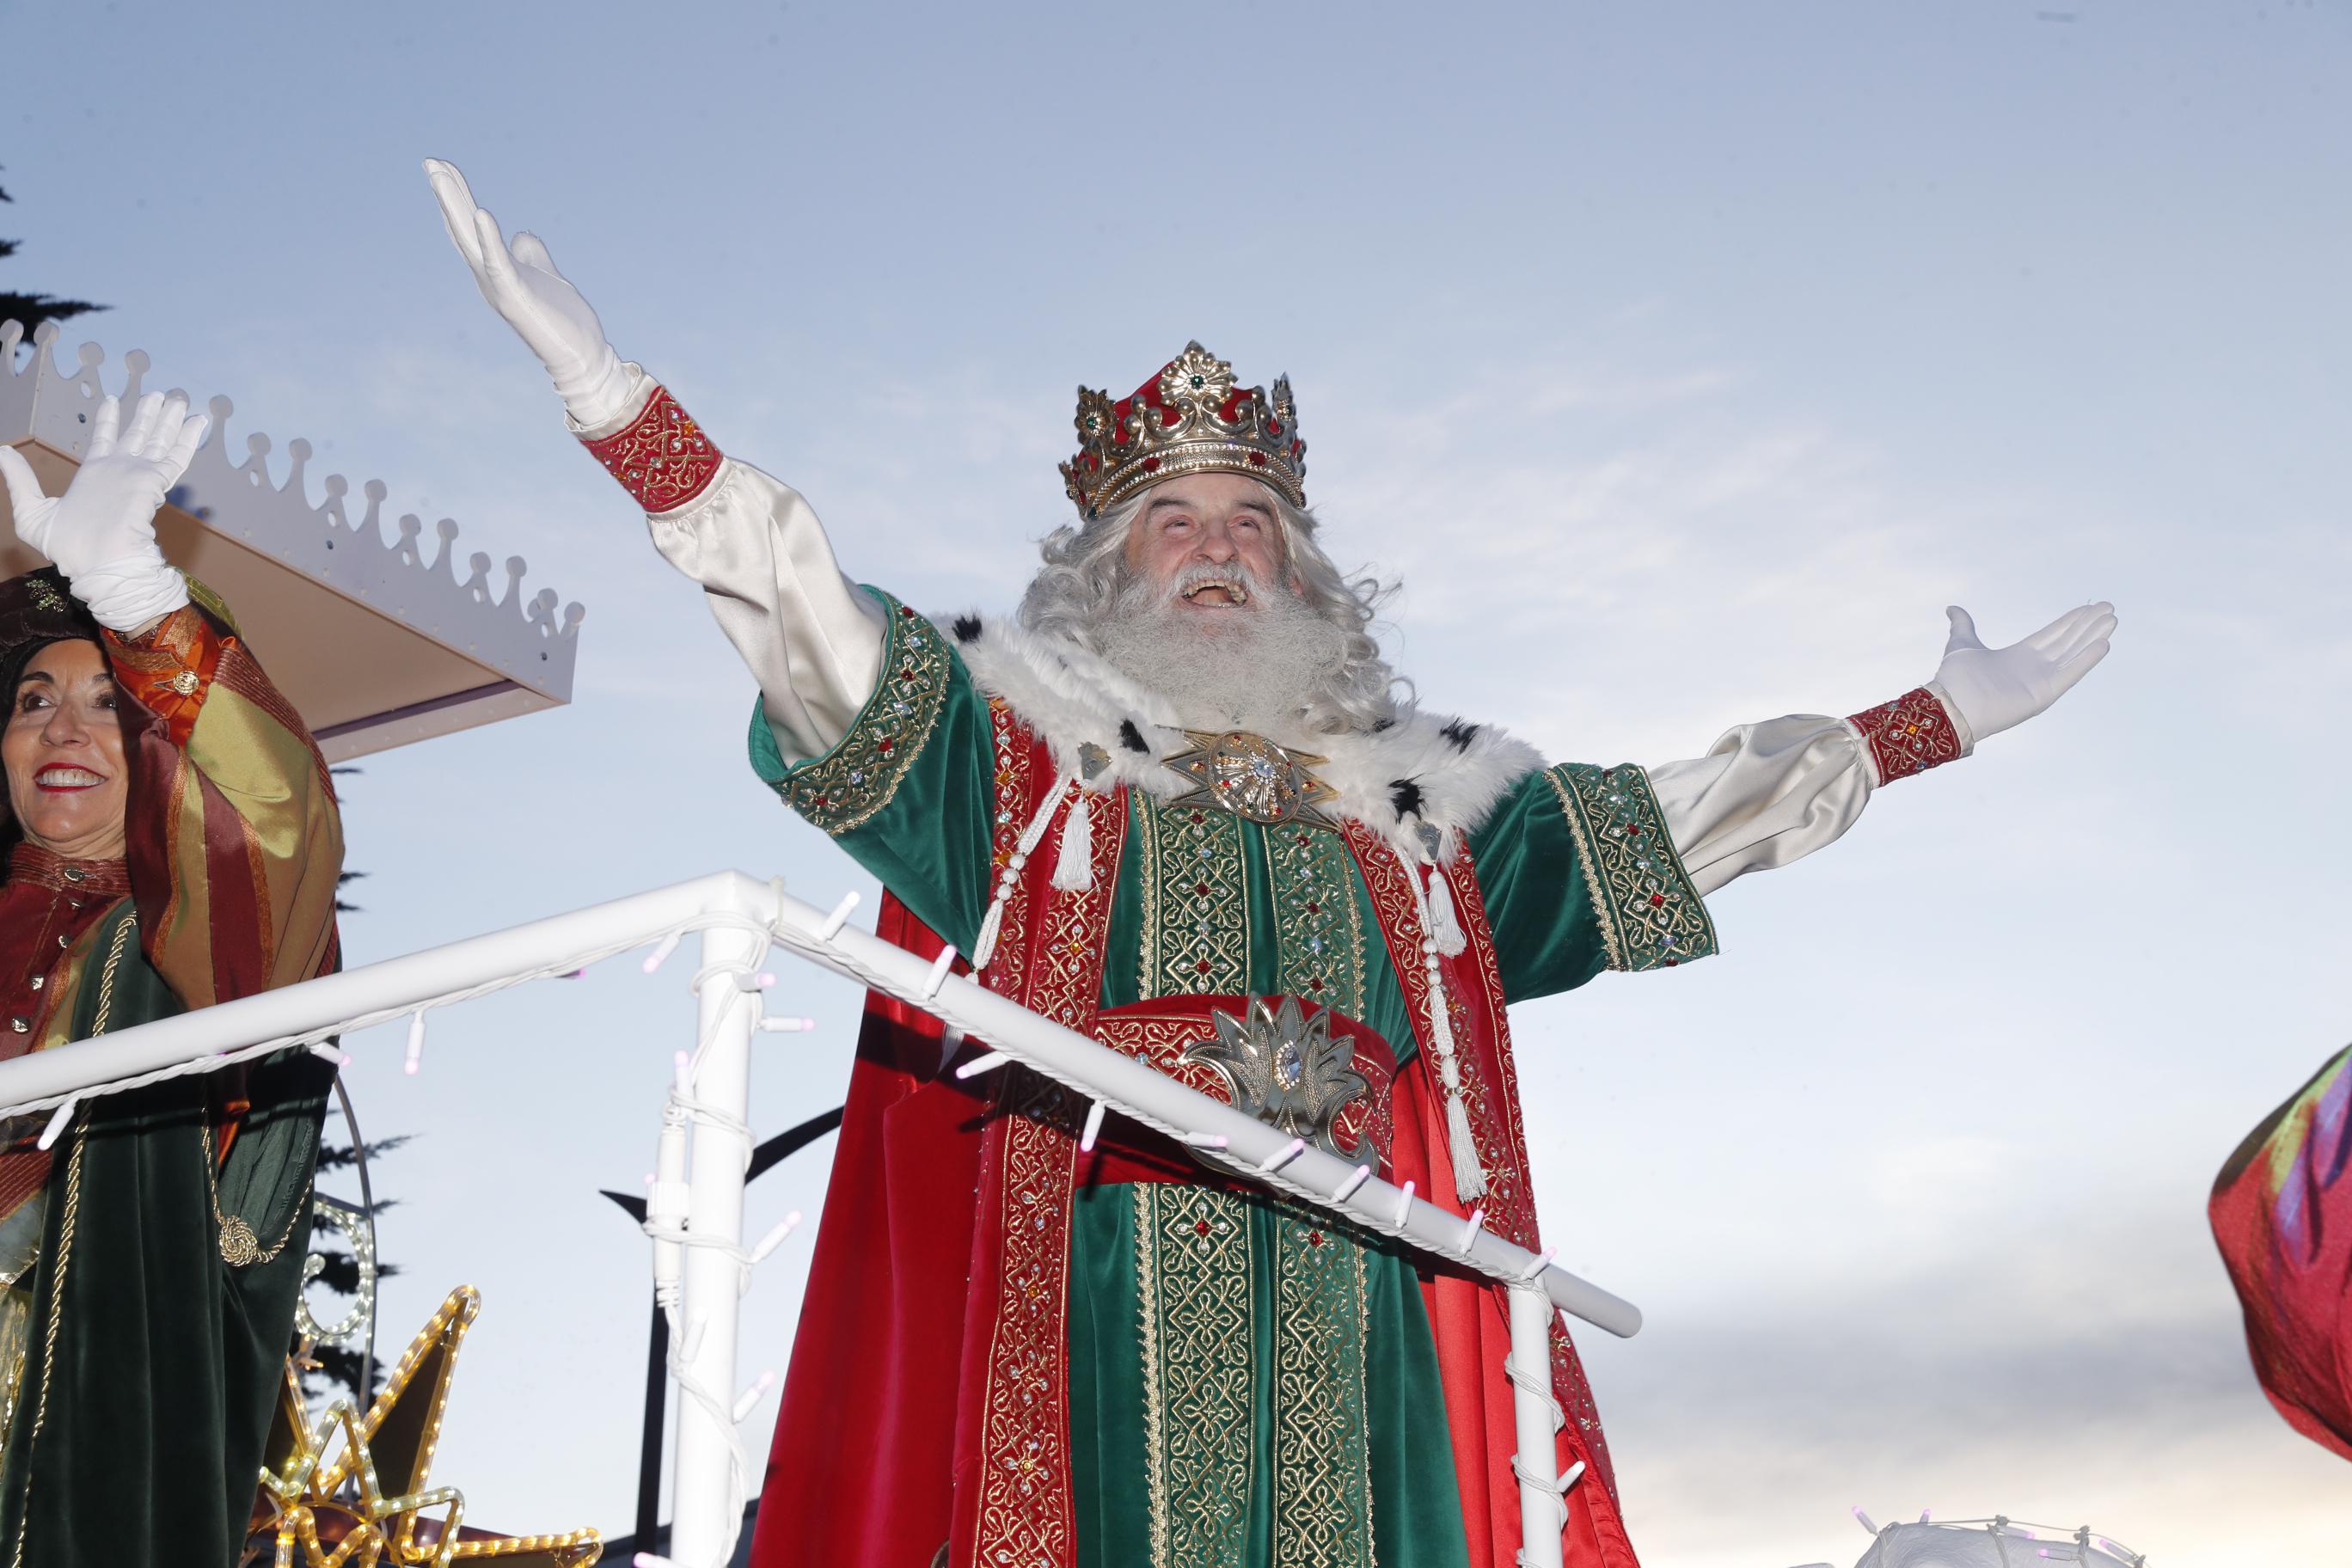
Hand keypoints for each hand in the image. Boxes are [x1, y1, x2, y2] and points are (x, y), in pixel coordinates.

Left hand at [0, 390, 202, 632]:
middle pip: (138, 435)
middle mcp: (119, 471)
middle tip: (161, 395)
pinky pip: (175, 456)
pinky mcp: (154, 482)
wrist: (98, 565)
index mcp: (94, 475)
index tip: (112, 401)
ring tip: (180, 401)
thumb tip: (2, 450)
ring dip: (170, 420)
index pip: (105, 440)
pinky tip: (198, 422)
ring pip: (158, 440)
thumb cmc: (68, 548)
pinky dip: (187, 438)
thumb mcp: (31, 511)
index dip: (108, 420)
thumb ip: (20, 480)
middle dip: (148, 415)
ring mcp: (138, 476)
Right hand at [423, 158, 632, 428]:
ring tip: (440, 176)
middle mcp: (490, 277)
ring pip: (470, 241)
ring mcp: (499, 287)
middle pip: (462, 229)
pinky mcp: (515, 297)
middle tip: (430, 161)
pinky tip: (481, 213)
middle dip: (448, 195)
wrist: (581, 354)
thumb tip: (522, 235)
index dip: (457, 198)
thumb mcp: (546, 275)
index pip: (470, 228)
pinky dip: (489, 239)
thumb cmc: (563, 321)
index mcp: (496, 270)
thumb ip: (532, 255)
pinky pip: (498, 264)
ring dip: (455, 207)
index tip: (442, 167)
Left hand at [1932, 601, 2115, 741]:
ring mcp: (2040, 682)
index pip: (2052, 634)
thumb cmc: (1955, 677)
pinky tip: (2102, 644)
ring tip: (2112, 621)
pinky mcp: (2043, 695)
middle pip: (2068, 642)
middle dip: (2088, 626)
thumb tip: (1952, 608)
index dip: (2072, 621)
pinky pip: (2069, 675)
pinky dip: (2085, 660)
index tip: (2089, 608)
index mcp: (2019, 656)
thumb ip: (1963, 625)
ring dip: (2093, 637)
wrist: (1951, 704)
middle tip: (2109, 608)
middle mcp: (2033, 669)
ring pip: (2073, 655)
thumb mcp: (1962, 643)